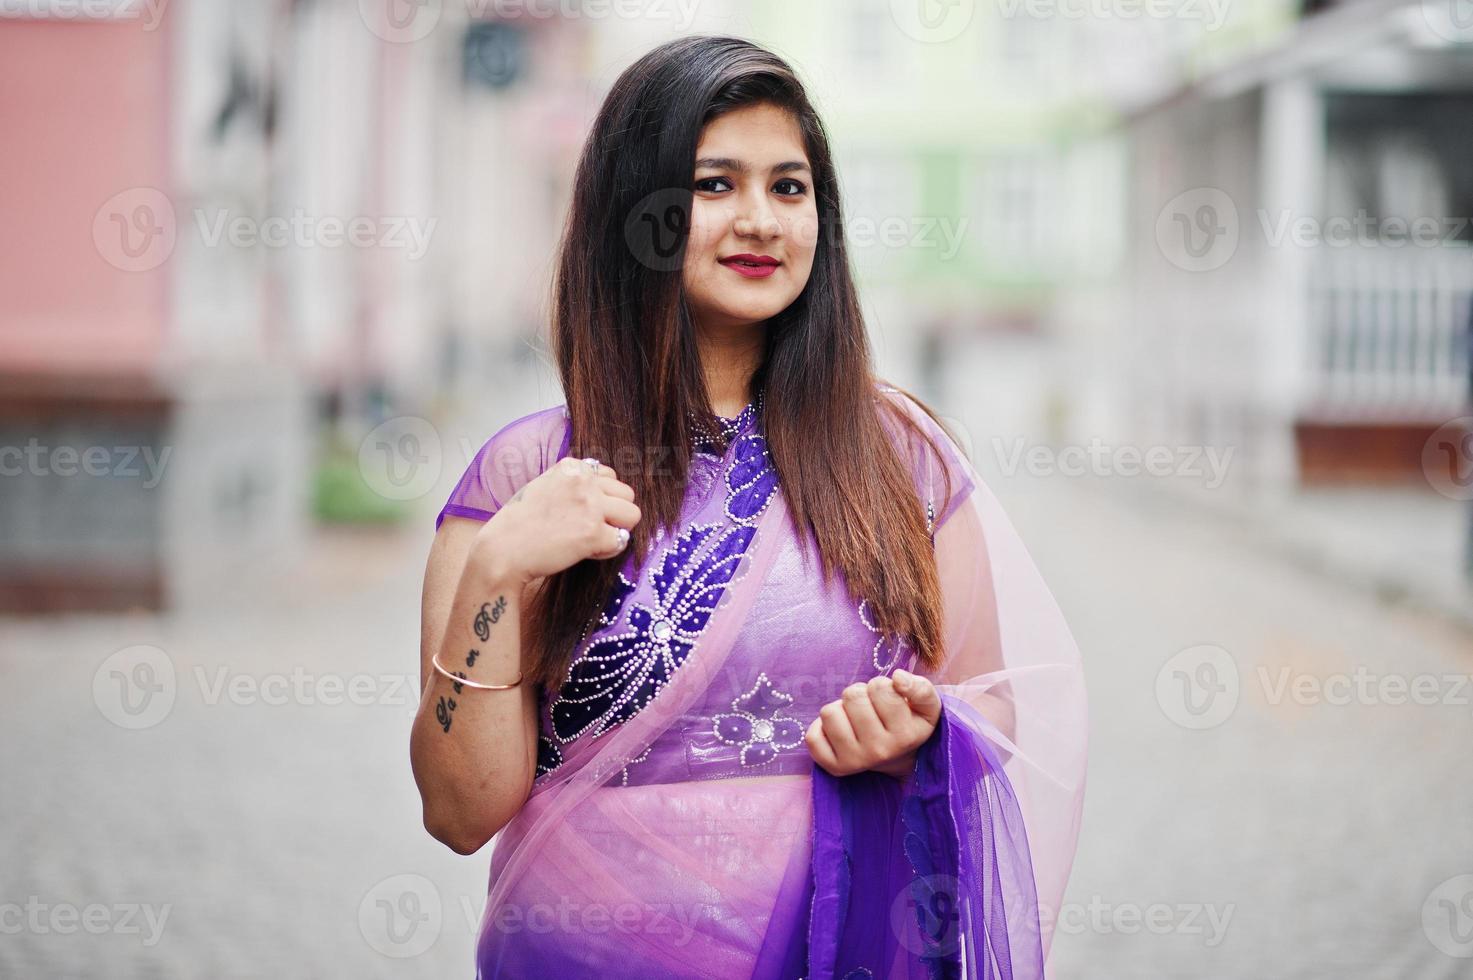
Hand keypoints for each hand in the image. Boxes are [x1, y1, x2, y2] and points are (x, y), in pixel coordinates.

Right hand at [472, 457, 639, 586]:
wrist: (502, 552)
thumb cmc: (519, 525)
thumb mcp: (544, 486)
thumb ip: (573, 483)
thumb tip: (604, 486)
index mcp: (571, 467)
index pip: (610, 476)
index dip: (601, 498)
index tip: (580, 512)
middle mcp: (583, 481)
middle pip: (627, 495)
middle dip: (613, 514)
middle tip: (587, 528)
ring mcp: (590, 505)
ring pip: (632, 516)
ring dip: (615, 530)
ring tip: (590, 539)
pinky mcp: (593, 532)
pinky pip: (621, 541)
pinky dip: (606, 551)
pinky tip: (585, 553)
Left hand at [805, 669, 941, 779]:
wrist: (897, 757)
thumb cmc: (908, 722)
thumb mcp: (926, 706)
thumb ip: (920, 688)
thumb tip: (899, 678)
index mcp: (905, 735)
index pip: (880, 687)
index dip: (881, 686)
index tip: (888, 701)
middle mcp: (881, 751)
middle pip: (852, 696)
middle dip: (860, 694)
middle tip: (870, 708)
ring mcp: (855, 761)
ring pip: (829, 712)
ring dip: (841, 709)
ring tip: (855, 719)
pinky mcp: (834, 767)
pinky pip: (812, 736)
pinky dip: (822, 728)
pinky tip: (841, 732)